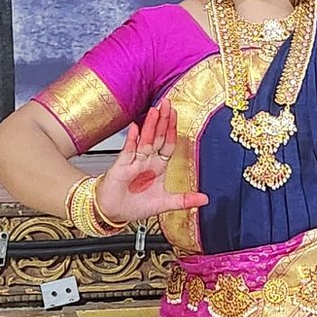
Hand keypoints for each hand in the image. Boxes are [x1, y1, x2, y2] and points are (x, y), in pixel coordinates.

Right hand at [94, 100, 208, 227]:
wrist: (112, 212)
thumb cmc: (134, 206)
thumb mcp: (164, 204)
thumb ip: (184, 200)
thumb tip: (205, 199)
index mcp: (158, 166)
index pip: (168, 144)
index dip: (172, 131)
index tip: (176, 115)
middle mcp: (146, 160)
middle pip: (157, 137)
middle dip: (163, 121)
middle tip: (167, 104)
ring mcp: (134, 162)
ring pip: (144, 140)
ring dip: (150, 125)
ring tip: (155, 111)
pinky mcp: (121, 167)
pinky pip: (127, 151)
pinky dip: (131, 139)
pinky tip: (135, 127)